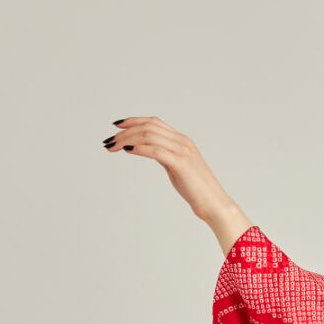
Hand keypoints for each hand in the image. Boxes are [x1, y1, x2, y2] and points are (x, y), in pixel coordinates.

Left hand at [102, 116, 251, 253]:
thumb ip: (163, 155)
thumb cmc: (196, 189)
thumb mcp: (177, 167)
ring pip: (149, 136)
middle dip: (125, 131)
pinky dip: (139, 148)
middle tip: (109, 141)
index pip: (154, 122)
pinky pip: (155, 150)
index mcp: (182, 140)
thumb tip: (144, 149)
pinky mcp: (180, 163)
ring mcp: (182, 151)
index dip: (133, 121)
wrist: (213, 203)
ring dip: (127, 139)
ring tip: (114, 147)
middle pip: (149, 126)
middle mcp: (182, 141)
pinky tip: (128, 150)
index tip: (117, 126)